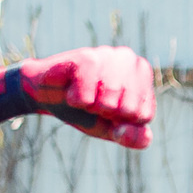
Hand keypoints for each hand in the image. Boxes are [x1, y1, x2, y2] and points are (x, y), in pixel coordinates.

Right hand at [26, 47, 154, 149]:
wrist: (48, 96)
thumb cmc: (86, 110)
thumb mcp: (113, 129)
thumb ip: (134, 138)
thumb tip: (134, 135)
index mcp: (142, 75)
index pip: (144, 115)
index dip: (121, 121)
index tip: (108, 110)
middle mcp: (129, 59)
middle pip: (128, 109)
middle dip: (106, 114)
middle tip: (93, 102)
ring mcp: (108, 55)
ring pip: (110, 102)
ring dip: (91, 107)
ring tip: (84, 96)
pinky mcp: (86, 57)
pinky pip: (88, 96)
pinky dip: (77, 102)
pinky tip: (71, 93)